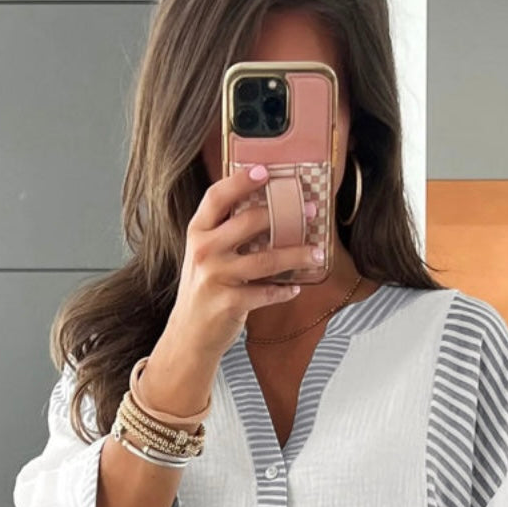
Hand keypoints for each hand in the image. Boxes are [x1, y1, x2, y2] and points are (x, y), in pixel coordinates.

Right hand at [166, 164, 319, 360]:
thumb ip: (225, 233)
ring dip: (298, 255)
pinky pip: (267, 291)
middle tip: (311, 213)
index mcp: (197, 232)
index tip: (265, 170)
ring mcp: (215, 277)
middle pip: (249, 222)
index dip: (241, 180)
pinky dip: (285, 290)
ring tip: (318, 253)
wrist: (189, 335)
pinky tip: (296, 287)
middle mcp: (203, 251)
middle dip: (285, 215)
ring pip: (267, 258)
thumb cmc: (203, 290)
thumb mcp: (204, 256)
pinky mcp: (229, 302)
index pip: (217, 197)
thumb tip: (266, 210)